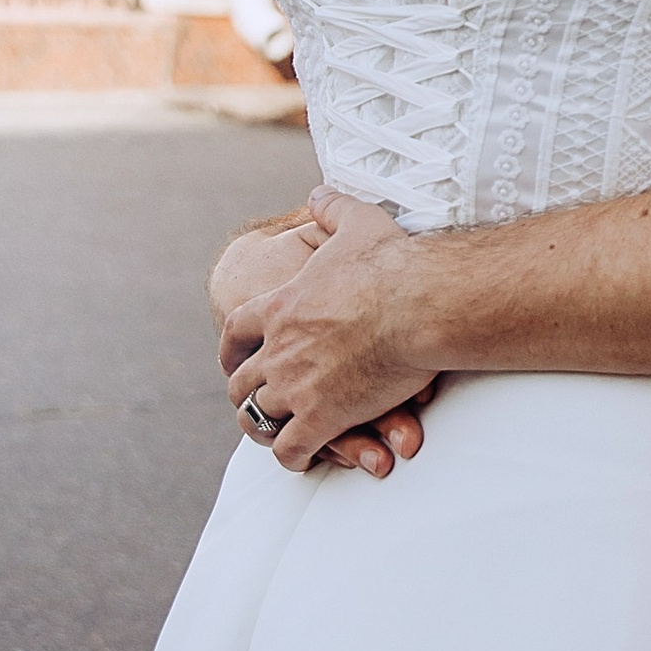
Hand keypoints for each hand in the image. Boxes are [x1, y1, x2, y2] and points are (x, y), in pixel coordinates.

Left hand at [222, 191, 441, 473]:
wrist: (419, 304)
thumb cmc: (393, 264)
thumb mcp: (358, 222)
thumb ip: (333, 207)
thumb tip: (319, 191)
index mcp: (280, 306)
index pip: (234, 331)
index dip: (230, 351)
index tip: (233, 362)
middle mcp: (278, 348)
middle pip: (239, 382)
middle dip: (247, 395)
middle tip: (259, 405)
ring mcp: (296, 385)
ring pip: (257, 419)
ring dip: (265, 430)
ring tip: (276, 437)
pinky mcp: (322, 416)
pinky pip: (290, 449)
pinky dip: (293, 457)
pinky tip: (305, 458)